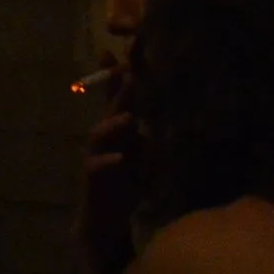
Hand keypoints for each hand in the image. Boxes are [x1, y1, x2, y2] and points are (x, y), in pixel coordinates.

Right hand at [71, 61, 141, 273]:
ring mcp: (95, 159)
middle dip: (116, 90)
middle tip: (127, 70)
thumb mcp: (144, 158)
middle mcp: (104, 142)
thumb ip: (150, 135)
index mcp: (118, 133)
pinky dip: (108, 163)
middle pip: (109, 109)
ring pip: (98, 136)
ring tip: (128, 119)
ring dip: (112, 126)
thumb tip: (181, 111)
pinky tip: (120, 160)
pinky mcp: (92, 181)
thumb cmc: (125, 188)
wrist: (103, 224)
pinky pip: (96, 168)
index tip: (119, 49)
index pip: (117, 98)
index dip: (117, 75)